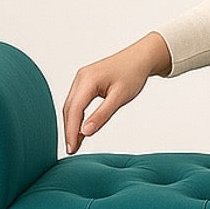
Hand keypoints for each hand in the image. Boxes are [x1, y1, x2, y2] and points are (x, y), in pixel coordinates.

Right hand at [62, 31, 171, 154]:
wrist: (140, 58)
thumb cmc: (133, 74)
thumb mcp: (120, 97)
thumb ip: (102, 115)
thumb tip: (85, 132)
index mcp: (87, 80)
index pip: (74, 111)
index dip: (71, 131)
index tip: (72, 148)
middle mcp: (80, 78)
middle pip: (69, 109)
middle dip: (69, 130)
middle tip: (72, 150)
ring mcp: (81, 79)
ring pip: (71, 106)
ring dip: (72, 124)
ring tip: (76, 143)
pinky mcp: (85, 82)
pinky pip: (77, 101)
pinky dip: (77, 116)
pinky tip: (81, 129)